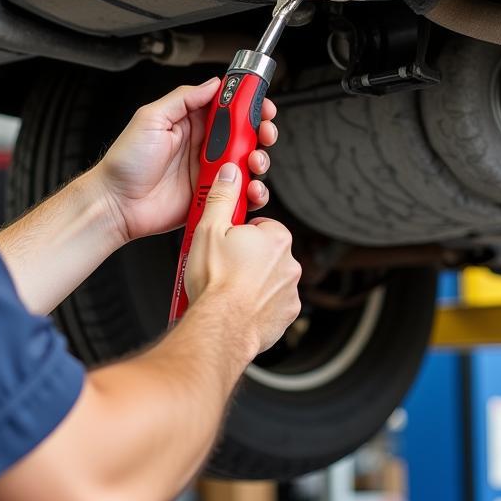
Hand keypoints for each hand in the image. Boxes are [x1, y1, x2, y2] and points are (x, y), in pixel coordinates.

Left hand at [92, 79, 277, 244]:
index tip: (262, 103)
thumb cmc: (126, 162)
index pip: (228, 107)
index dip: (249, 104)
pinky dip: (251, 192)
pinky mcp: (211, 197)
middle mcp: (204, 146)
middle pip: (245, 134)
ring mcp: (209, 172)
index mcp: (191, 123)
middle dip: (262, 131)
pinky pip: (239, 193)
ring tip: (254, 162)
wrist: (116, 204)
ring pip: (247, 163)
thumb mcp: (150, 118)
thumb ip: (183, 99)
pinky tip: (249, 189)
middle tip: (266, 133)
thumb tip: (213, 84)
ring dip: (260, 160)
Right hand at [184, 162, 301, 355]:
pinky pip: (272, 304)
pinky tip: (238, 306)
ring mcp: (290, 291)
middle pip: (266, 252)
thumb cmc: (215, 281)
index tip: (227, 240)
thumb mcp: (209, 227)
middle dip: (247, 257)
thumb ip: (222, 196)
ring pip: (270, 279)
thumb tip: (229, 173)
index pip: (262, 225)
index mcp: (276, 237)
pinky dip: (258, 305)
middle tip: (223, 265)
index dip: (240, 232)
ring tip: (228, 288)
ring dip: (253, 282)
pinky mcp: (286, 316)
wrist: (220, 327)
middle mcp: (290, 263)